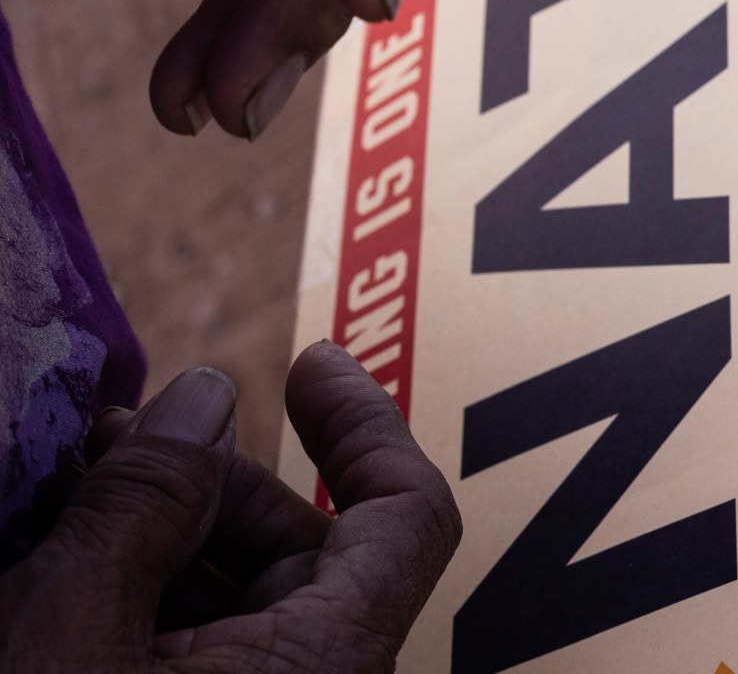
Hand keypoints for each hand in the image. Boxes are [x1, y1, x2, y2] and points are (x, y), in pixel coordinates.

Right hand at [0, 344, 460, 673]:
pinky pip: (191, 656)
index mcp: (323, 668)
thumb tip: (204, 398)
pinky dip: (142, 603)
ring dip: (160, 537)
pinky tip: (64, 560)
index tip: (312, 360)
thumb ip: (140, 510)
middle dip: (209, 478)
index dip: (365, 425)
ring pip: (234, 606)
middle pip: (303, 554)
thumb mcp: (66, 633)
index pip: (408, 518)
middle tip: (112, 433)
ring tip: (71, 485)